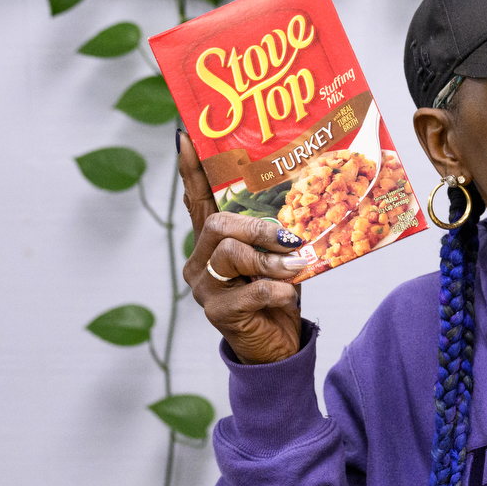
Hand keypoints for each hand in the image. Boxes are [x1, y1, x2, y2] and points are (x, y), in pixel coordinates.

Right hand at [179, 134, 306, 363]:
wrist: (277, 349)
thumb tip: (301, 209)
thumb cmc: (277, 296)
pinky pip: (249, 291)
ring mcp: (204, 288)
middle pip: (218, 225)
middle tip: (289, 239)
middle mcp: (200, 262)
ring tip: (296, 270)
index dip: (191, 170)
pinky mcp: (217, 314)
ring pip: (232, 255)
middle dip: (258, 228)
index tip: (185, 136)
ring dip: (272, 262)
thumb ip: (278, 234)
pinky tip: (288, 295)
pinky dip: (276, 290)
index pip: (197, 200)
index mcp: (212, 243)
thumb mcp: (279, 258)